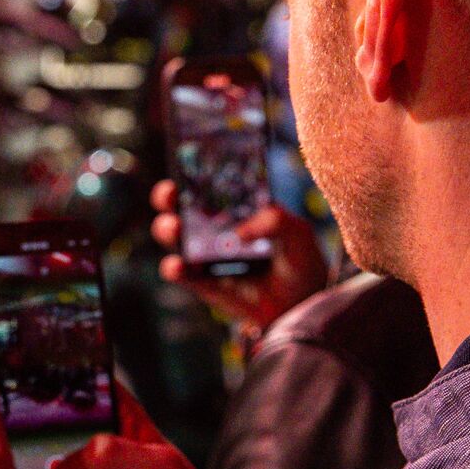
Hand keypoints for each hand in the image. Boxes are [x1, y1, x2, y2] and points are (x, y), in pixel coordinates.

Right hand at [149, 181, 327, 336]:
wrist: (303, 305)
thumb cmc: (299, 261)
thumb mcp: (298, 232)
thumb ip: (276, 220)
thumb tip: (240, 232)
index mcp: (234, 207)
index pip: (208, 183)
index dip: (192, 171)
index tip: (188, 164)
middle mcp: (212, 228)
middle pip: (178, 205)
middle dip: (167, 196)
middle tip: (171, 193)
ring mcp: (203, 255)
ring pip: (172, 236)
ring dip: (166, 228)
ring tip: (175, 227)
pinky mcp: (201, 283)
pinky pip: (179, 273)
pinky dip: (174, 268)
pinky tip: (180, 265)